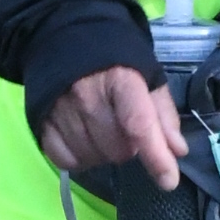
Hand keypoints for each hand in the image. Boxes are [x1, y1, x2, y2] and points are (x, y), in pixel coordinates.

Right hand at [37, 64, 187, 187]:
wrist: (63, 39)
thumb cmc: (113, 60)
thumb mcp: (146, 76)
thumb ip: (163, 114)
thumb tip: (177, 151)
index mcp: (121, 80)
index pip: (139, 125)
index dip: (156, 156)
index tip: (168, 180)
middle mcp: (88, 96)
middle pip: (117, 149)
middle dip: (129, 147)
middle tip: (124, 128)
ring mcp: (61, 110)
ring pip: (93, 159)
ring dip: (104, 154)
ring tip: (103, 130)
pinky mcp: (42, 123)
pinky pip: (66, 161)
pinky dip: (79, 159)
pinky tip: (84, 140)